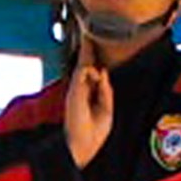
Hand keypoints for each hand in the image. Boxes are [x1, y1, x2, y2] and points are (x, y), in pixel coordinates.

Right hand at [65, 41, 113, 169]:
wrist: (82, 147)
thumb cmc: (93, 134)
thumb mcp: (106, 109)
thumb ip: (105, 91)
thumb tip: (103, 71)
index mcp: (87, 96)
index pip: (90, 73)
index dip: (92, 60)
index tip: (92, 45)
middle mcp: (79, 91)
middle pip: (83, 65)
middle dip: (86, 50)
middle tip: (88, 33)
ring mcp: (75, 91)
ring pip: (82, 66)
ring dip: (86, 51)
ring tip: (88, 35)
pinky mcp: (74, 92)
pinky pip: (83, 72)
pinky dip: (91, 67)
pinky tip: (95, 67)